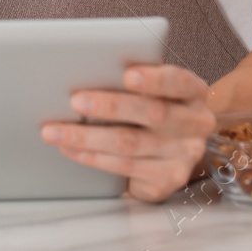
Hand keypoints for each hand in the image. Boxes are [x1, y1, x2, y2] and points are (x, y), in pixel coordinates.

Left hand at [39, 64, 215, 202]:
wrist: (170, 151)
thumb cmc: (152, 107)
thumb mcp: (153, 90)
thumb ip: (132, 81)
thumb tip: (87, 70)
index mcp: (193, 93)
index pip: (178, 81)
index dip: (154, 78)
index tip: (128, 74)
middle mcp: (195, 125)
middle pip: (152, 113)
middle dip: (110, 106)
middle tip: (75, 100)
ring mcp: (184, 156)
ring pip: (130, 144)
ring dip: (87, 137)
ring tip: (56, 130)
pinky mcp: (167, 180)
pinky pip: (124, 168)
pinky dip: (92, 157)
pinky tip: (71, 149)